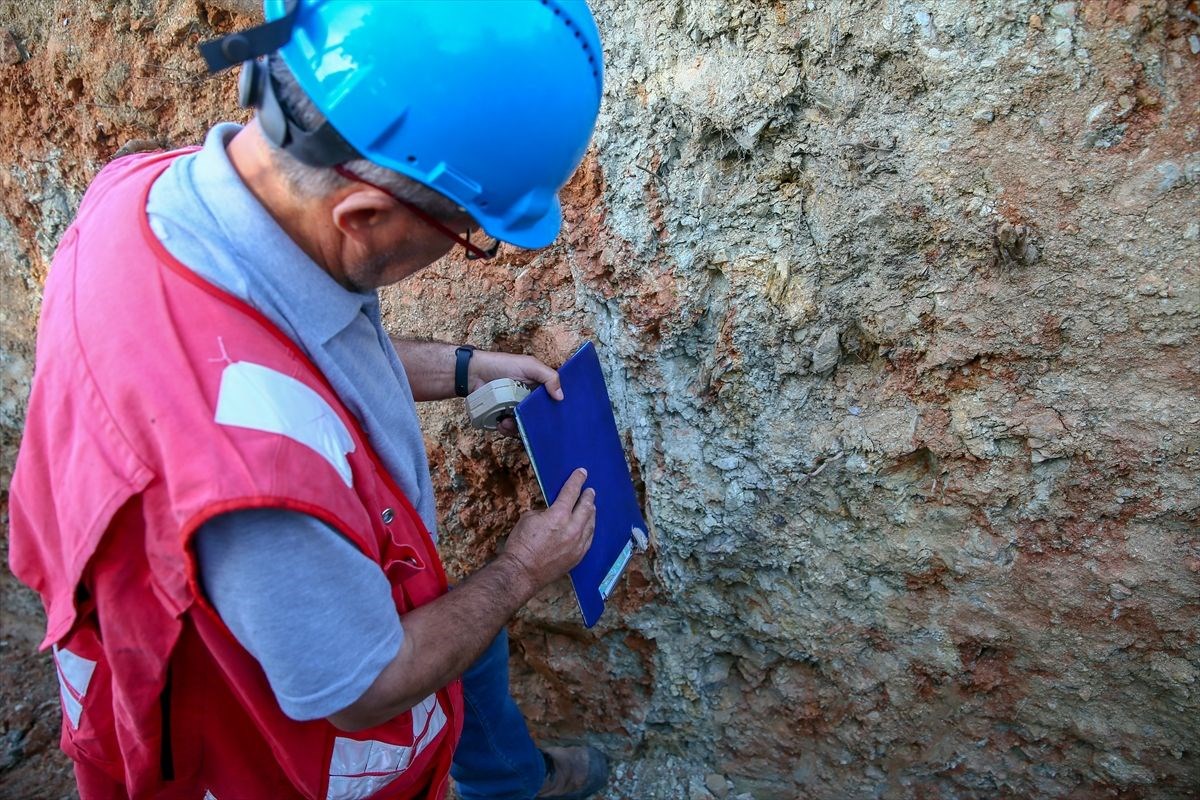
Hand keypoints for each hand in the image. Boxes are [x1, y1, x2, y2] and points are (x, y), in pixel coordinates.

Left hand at [468, 349, 563, 436]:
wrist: (475, 372)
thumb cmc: (503, 365)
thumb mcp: (530, 365)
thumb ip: (548, 377)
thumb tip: (561, 397)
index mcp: (537, 388)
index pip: (551, 401)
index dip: (555, 409)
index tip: (558, 418)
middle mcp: (528, 400)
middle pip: (539, 417)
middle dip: (536, 423)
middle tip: (531, 424)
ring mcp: (515, 409)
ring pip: (524, 425)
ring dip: (517, 426)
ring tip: (507, 421)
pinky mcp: (502, 417)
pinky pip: (509, 429)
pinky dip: (506, 428)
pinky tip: (501, 422)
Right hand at [502, 468, 595, 594]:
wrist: (522, 572)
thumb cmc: (521, 544)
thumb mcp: (529, 518)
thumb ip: (545, 512)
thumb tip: (553, 511)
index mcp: (558, 515)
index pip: (571, 492)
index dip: (577, 480)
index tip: (582, 472)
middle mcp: (572, 528)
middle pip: (586, 507)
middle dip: (588, 496)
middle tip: (590, 490)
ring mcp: (578, 544)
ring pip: (591, 523)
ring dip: (591, 512)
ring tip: (591, 506)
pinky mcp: (578, 556)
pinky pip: (589, 538)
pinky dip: (590, 528)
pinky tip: (589, 526)